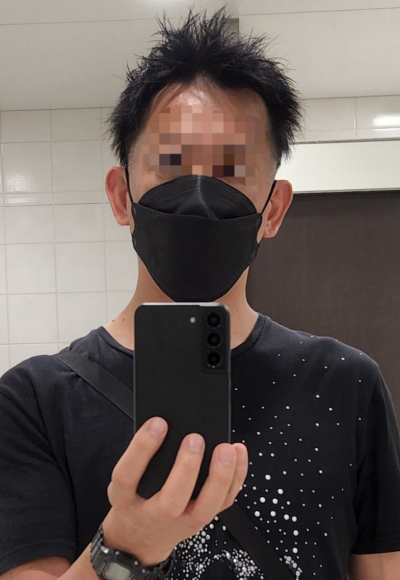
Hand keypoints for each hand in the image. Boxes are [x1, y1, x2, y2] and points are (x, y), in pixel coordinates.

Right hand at [102, 416, 247, 566]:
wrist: (139, 538)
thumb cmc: (133, 499)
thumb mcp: (122, 479)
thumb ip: (138, 454)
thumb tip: (163, 423)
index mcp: (126, 499)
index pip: (128, 476)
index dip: (142, 448)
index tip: (158, 424)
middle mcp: (155, 515)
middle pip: (171, 501)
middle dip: (186, 468)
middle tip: (194, 439)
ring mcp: (182, 521)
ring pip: (205, 508)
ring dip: (219, 477)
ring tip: (225, 449)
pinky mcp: (202, 519)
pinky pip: (224, 502)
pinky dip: (235, 478)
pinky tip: (237, 454)